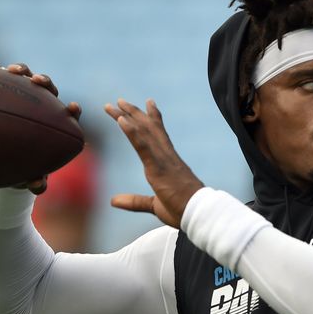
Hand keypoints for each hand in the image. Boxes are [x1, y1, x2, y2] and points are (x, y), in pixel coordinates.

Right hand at [0, 60, 81, 194]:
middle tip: (37, 81)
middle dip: (44, 81)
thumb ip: (35, 182)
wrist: (2, 162)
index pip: (68, 114)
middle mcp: (41, 106)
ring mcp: (22, 96)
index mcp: (54, 124)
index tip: (72, 108)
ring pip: (24, 78)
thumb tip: (36, 186)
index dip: (72, 111)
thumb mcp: (28, 178)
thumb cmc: (22, 170)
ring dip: (20, 70)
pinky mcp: (3, 92)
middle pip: (47, 88)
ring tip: (9, 70)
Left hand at [104, 98, 203, 228]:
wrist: (199, 213)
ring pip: (144, 131)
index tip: (147, 103)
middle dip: (134, 113)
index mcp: (167, 162)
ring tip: (115, 104)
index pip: (158, 135)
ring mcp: (162, 159)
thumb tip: (113, 201)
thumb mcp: (154, 206)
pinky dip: (131, 131)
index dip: (152, 118)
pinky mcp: (158, 167)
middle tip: (119, 100)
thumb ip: (134, 202)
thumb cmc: (182, 210)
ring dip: (129, 116)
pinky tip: (121, 120)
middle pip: (148, 128)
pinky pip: (143, 146)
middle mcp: (166, 155)